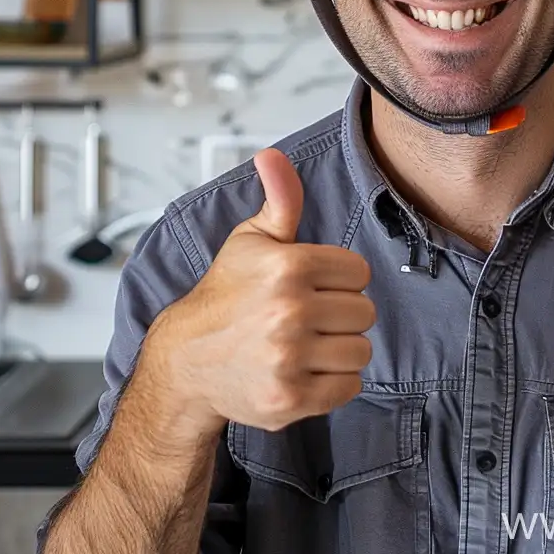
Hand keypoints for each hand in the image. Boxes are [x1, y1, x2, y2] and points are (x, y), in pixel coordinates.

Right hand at [142, 148, 373, 441]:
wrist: (189, 357)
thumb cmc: (228, 293)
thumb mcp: (250, 239)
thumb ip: (279, 198)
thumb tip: (272, 154)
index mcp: (287, 266)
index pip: (358, 272)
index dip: (338, 278)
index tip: (312, 284)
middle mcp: (290, 311)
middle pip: (364, 312)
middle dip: (340, 313)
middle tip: (308, 315)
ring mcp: (289, 358)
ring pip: (360, 351)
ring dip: (339, 348)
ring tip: (307, 342)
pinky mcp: (291, 398)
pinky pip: (349, 386)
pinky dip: (334, 381)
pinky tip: (306, 368)